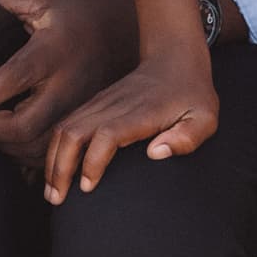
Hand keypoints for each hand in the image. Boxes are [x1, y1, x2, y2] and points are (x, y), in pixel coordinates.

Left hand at [0, 0, 141, 160]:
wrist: (121, 26)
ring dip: (5, 146)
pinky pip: (52, 154)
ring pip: (38, 148)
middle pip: (25, 127)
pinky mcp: (84, 123)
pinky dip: (25, 155)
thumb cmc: (70, 9)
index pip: (14, 78)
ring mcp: (79, 108)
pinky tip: (10, 140)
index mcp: (54, 49)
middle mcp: (69, 83)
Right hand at [42, 43, 221, 202]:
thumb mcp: (205, 116)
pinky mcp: (96, 103)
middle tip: (57, 199)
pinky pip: (67, 123)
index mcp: (140, 112)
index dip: (92, 162)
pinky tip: (56, 169)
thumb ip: (187, 137)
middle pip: (74, 133)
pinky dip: (57, 147)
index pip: (106, 135)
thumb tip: (155, 153)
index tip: (87, 187)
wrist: (174, 56)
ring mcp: (102, 102)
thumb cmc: (192, 93)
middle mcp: (114, 105)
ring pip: (65, 128)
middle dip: (60, 168)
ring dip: (54, 160)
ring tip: (51, 192)